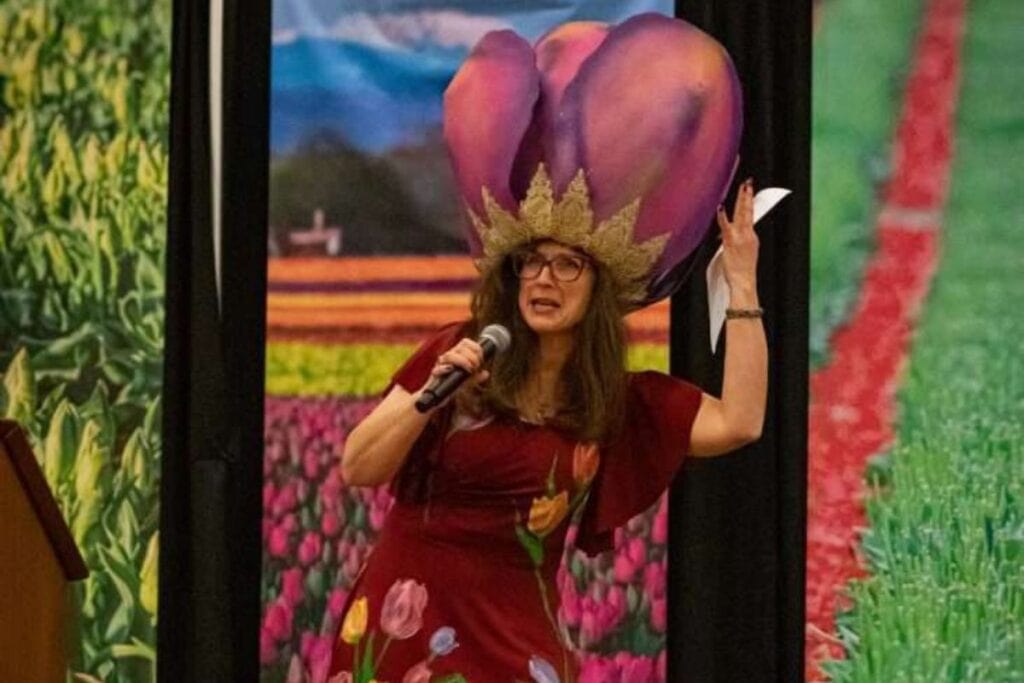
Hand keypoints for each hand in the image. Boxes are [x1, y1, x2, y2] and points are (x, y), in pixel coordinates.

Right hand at [420, 338, 490, 405]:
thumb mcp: (467, 382)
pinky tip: (451, 370)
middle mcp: (448, 357)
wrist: (437, 397)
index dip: (475, 348)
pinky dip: (445, 368)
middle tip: (476, 367)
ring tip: (469, 370)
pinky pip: (438, 369)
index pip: (465, 342)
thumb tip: (486, 373)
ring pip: (449, 355)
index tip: (481, 359)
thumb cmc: (452, 386)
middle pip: (460, 347)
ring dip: (462, 361)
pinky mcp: (435, 375)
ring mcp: (441, 365)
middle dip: (472, 357)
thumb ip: (476, 377)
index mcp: (456, 355)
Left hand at [716, 178, 759, 299]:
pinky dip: (723, 216)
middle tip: (748, 183)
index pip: (750, 216)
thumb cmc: (741, 273)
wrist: (744, 282)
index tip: (749, 192)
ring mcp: (740, 237)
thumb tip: (725, 237)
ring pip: (741, 214)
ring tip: (743, 187)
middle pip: (748, 212)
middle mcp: (748, 235)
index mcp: (751, 237)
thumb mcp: (742, 255)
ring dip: (741, 199)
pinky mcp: (731, 241)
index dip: (750, 203)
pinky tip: (721, 207)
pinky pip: (726, 225)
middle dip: (748, 196)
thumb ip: (734, 243)